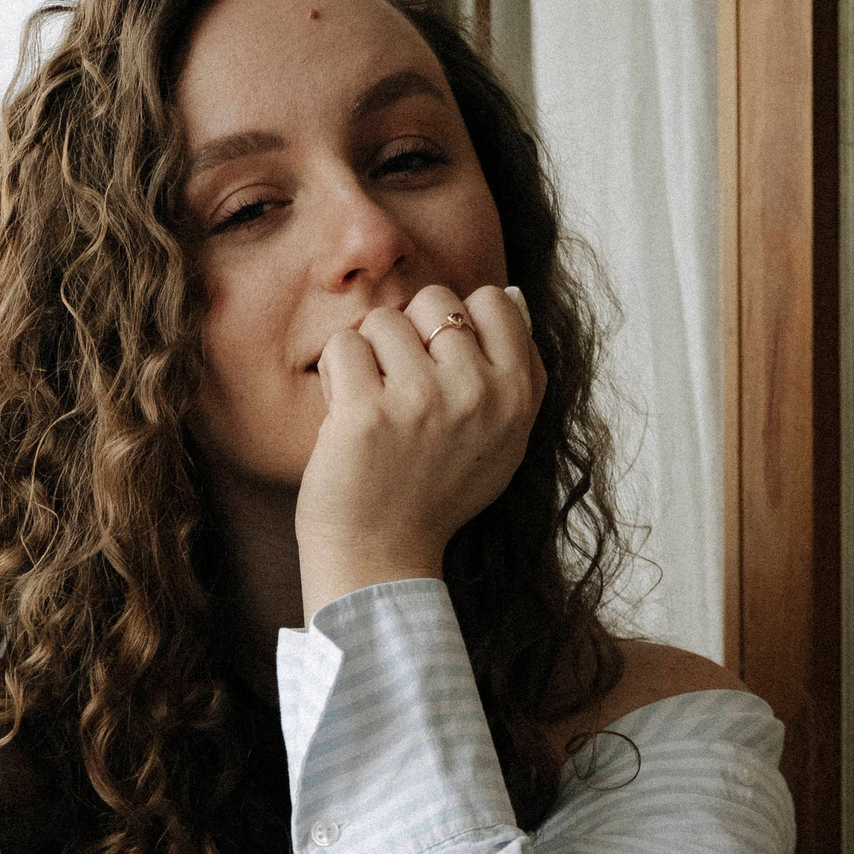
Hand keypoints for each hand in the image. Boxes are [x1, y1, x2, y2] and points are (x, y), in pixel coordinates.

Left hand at [294, 281, 544, 621]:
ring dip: (367, 357)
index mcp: (517, 396)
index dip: (455, 325)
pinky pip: (344, 346)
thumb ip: (515, 371)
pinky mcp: (369, 412)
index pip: (494, 300)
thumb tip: (511, 293)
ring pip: (383, 320)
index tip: (439, 370)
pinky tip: (344, 414)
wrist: (381, 559)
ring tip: (372, 407)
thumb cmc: (435, 497)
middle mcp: (478, 394)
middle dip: (407, 337)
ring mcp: (423, 401)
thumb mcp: (502, 441)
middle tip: (399, 391)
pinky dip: (336, 375)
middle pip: (434, 301)